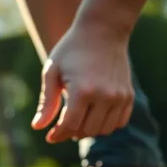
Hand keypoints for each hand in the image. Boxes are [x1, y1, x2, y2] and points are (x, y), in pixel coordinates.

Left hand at [32, 23, 133, 142]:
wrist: (103, 30)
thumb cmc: (72, 49)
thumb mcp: (52, 72)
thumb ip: (47, 102)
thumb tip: (38, 127)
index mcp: (83, 90)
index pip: (70, 126)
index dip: (58, 134)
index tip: (50, 137)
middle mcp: (105, 96)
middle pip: (86, 130)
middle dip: (71, 132)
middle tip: (62, 125)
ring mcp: (120, 96)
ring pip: (103, 130)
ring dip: (89, 130)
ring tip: (78, 120)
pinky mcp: (128, 95)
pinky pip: (118, 123)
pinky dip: (106, 125)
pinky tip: (94, 116)